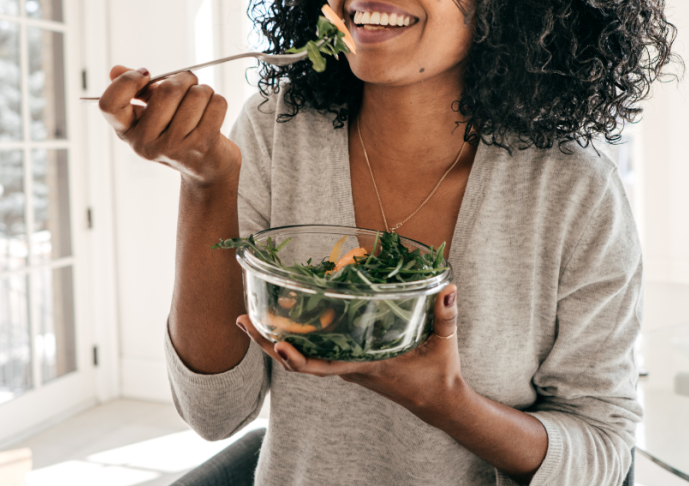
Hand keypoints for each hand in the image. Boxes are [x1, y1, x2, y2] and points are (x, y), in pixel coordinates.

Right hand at [98, 65, 240, 184]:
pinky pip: (217, 103)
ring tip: (201, 104)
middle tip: (189, 84)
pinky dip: (218, 102)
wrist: (206, 169)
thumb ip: (136, 91)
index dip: (126, 82)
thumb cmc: (177, 133)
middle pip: (168, 89)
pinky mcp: (202, 146)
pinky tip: (212, 114)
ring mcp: (174, 147)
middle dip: (184, 79)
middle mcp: (146, 143)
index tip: (145, 75)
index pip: (109, 105)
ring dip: (204, 91)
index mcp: (127, 132)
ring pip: (197, 94)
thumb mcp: (151, 115)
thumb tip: (116, 70)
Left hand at [236, 284, 464, 420]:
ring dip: (274, 339)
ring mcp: (347, 366)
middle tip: (242, 320)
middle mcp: (349, 368)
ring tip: (250, 316)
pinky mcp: (350, 362)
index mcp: (366, 367)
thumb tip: (447, 288)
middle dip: (267, 343)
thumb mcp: (445, 342)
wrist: (439, 401)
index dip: (298, 359)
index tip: (277, 345)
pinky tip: (285, 320)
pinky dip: (296, 339)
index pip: (323, 367)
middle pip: (298, 361)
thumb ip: (446, 315)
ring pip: (302, 357)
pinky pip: (316, 352)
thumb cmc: (439, 373)